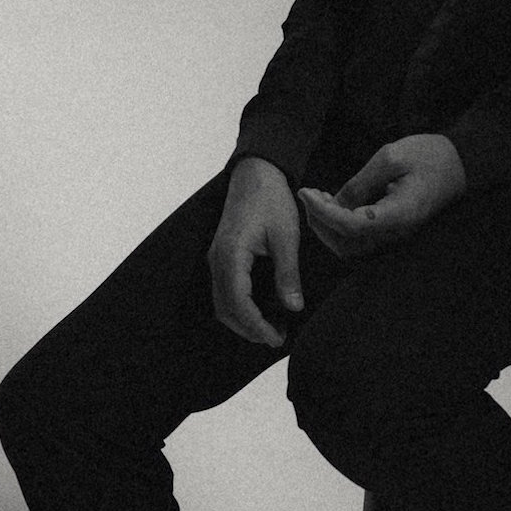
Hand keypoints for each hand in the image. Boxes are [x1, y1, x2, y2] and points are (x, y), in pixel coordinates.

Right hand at [206, 156, 302, 345]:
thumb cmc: (271, 199)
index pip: (238, 303)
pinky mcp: (222, 255)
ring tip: (272, 327)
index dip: (256, 326)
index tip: (276, 338)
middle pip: (225, 308)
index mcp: (231, 254)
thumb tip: (293, 308)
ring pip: (222, 302)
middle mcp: (217, 259)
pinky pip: (224, 289)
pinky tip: (261, 308)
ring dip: (243, 319)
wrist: (257, 171)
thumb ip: (288, 274)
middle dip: (249, 328)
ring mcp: (216, 257)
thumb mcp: (286, 236)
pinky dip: (240, 306)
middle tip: (277, 338)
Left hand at [298, 134, 466, 257]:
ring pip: (351, 247)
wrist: (460, 164)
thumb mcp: (391, 157)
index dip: (322, 212)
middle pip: (346, 245)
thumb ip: (361, 182)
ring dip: (328, 227)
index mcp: (397, 215)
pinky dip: (340, 226)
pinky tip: (335, 203)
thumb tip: (334, 203)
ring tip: (318, 199)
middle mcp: (395, 233)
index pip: (349, 225)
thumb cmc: (429, 155)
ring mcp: (395, 235)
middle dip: (320, 223)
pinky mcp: (393, 230)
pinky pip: (360, 238)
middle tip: (308, 195)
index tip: (305, 191)